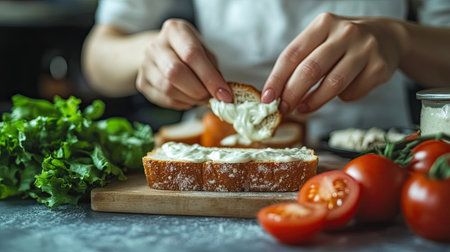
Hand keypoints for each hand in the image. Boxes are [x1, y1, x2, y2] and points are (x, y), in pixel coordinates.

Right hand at [136, 19, 231, 109]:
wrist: (160, 53)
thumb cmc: (187, 51)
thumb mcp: (204, 51)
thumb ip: (213, 69)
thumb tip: (222, 93)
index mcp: (174, 30)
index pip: (192, 54)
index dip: (210, 78)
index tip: (224, 94)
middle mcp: (156, 45)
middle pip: (175, 72)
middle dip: (198, 90)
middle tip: (210, 97)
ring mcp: (145, 64)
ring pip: (168, 88)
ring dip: (190, 99)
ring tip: (200, 98)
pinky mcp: (142, 82)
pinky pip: (163, 99)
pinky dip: (181, 103)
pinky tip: (188, 99)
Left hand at [262, 13, 406, 113]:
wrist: (388, 37)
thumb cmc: (343, 43)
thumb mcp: (321, 40)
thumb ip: (300, 62)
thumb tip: (277, 94)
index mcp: (323, 24)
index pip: (292, 54)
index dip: (277, 79)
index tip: (267, 98)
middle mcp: (345, 33)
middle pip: (310, 70)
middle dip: (292, 94)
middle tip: (283, 109)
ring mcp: (365, 49)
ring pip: (332, 85)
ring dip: (313, 102)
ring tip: (303, 108)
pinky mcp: (379, 67)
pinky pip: (351, 93)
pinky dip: (341, 98)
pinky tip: (340, 92)